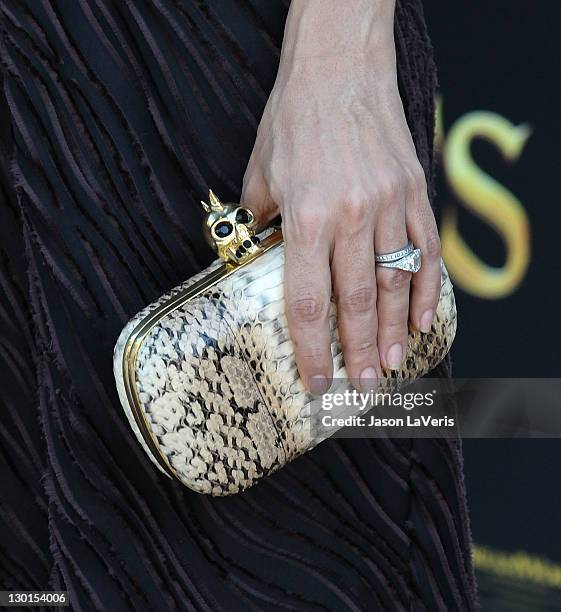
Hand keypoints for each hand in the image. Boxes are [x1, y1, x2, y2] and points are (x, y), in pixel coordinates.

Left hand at [241, 0, 440, 392]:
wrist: (340, 68)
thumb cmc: (294, 119)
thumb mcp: (261, 173)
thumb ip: (260, 223)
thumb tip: (255, 257)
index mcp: (306, 217)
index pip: (306, 301)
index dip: (312, 349)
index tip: (316, 381)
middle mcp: (350, 217)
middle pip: (354, 302)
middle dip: (357, 352)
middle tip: (363, 389)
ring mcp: (388, 205)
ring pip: (394, 283)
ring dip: (392, 331)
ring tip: (391, 367)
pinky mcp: (413, 191)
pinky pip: (425, 249)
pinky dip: (426, 289)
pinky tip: (420, 320)